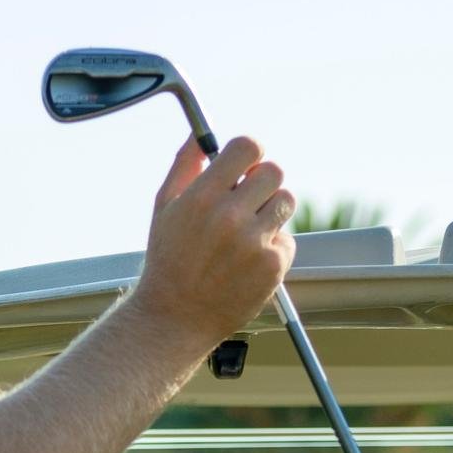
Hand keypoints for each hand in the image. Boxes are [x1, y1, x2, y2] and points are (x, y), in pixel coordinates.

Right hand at [128, 135, 295, 354]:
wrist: (175, 318)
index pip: (247, 147)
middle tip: (249, 200)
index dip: (250, 153)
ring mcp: (254, 242)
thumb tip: (201, 134)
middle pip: (274, 172)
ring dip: (271, 213)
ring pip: (285, 202)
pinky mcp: (272, 266)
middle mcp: (230, 217)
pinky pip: (287, 240)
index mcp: (202, 196)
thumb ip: (184, 166)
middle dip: (263, 182)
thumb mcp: (164, 208)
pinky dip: (273, 248)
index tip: (246, 165)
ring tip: (247, 233)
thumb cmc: (168, 260)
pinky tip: (248, 263)